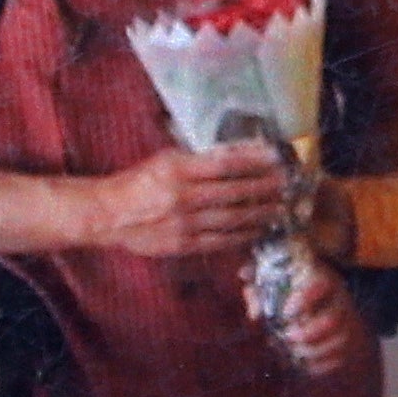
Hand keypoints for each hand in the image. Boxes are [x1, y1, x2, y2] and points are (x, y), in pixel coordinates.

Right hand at [78, 142, 282, 263]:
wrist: (108, 214)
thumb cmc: (138, 182)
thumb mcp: (165, 159)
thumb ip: (198, 158)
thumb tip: (237, 152)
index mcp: (177, 169)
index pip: (225, 163)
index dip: (255, 160)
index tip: (276, 157)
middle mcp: (182, 196)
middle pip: (235, 192)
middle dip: (266, 188)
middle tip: (289, 184)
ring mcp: (184, 223)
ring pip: (233, 219)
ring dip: (261, 213)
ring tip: (282, 208)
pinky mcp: (183, 244)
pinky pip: (221, 241)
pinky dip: (243, 235)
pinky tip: (259, 230)